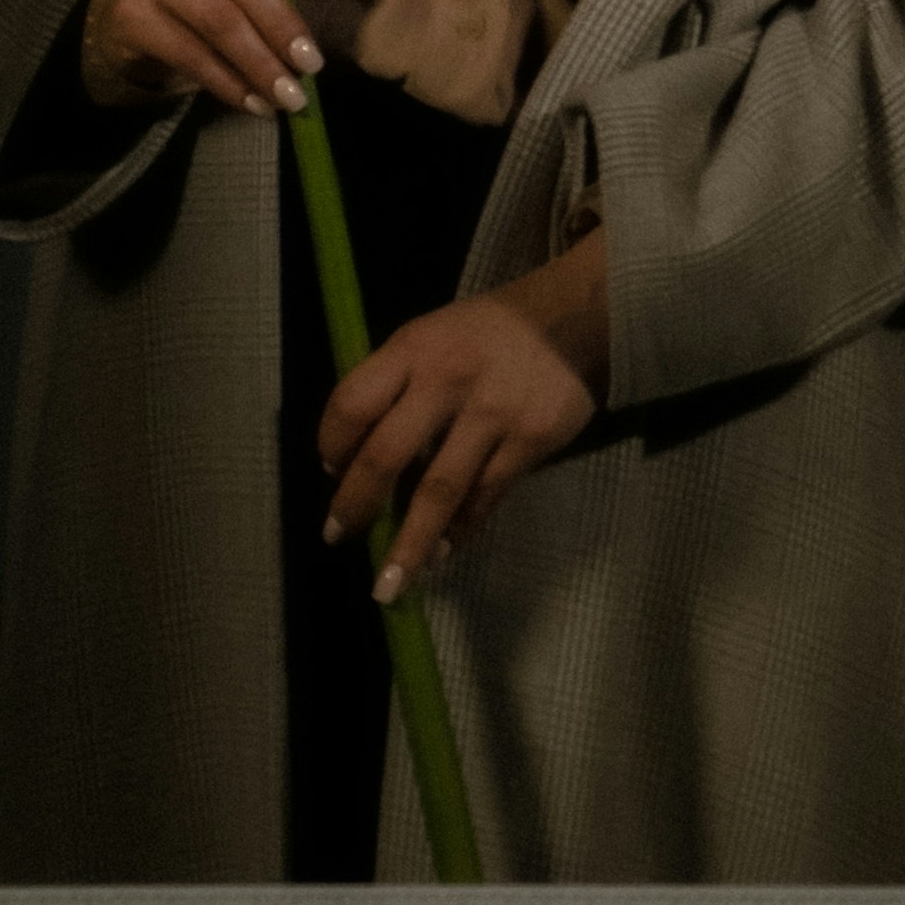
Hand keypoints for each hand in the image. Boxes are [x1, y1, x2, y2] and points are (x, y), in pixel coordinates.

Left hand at [317, 234, 613, 601]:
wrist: (574, 318)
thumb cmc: (486, 333)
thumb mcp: (431, 336)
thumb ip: (396, 385)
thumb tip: (356, 459)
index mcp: (413, 348)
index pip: (353, 402)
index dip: (331, 444)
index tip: (330, 470)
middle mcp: (448, 380)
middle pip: (386, 455)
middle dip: (356, 505)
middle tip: (337, 537)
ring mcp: (493, 413)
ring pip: (439, 491)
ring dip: (409, 544)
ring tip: (388, 587)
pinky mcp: (531, 440)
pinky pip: (485, 497)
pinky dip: (460, 531)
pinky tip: (441, 551)